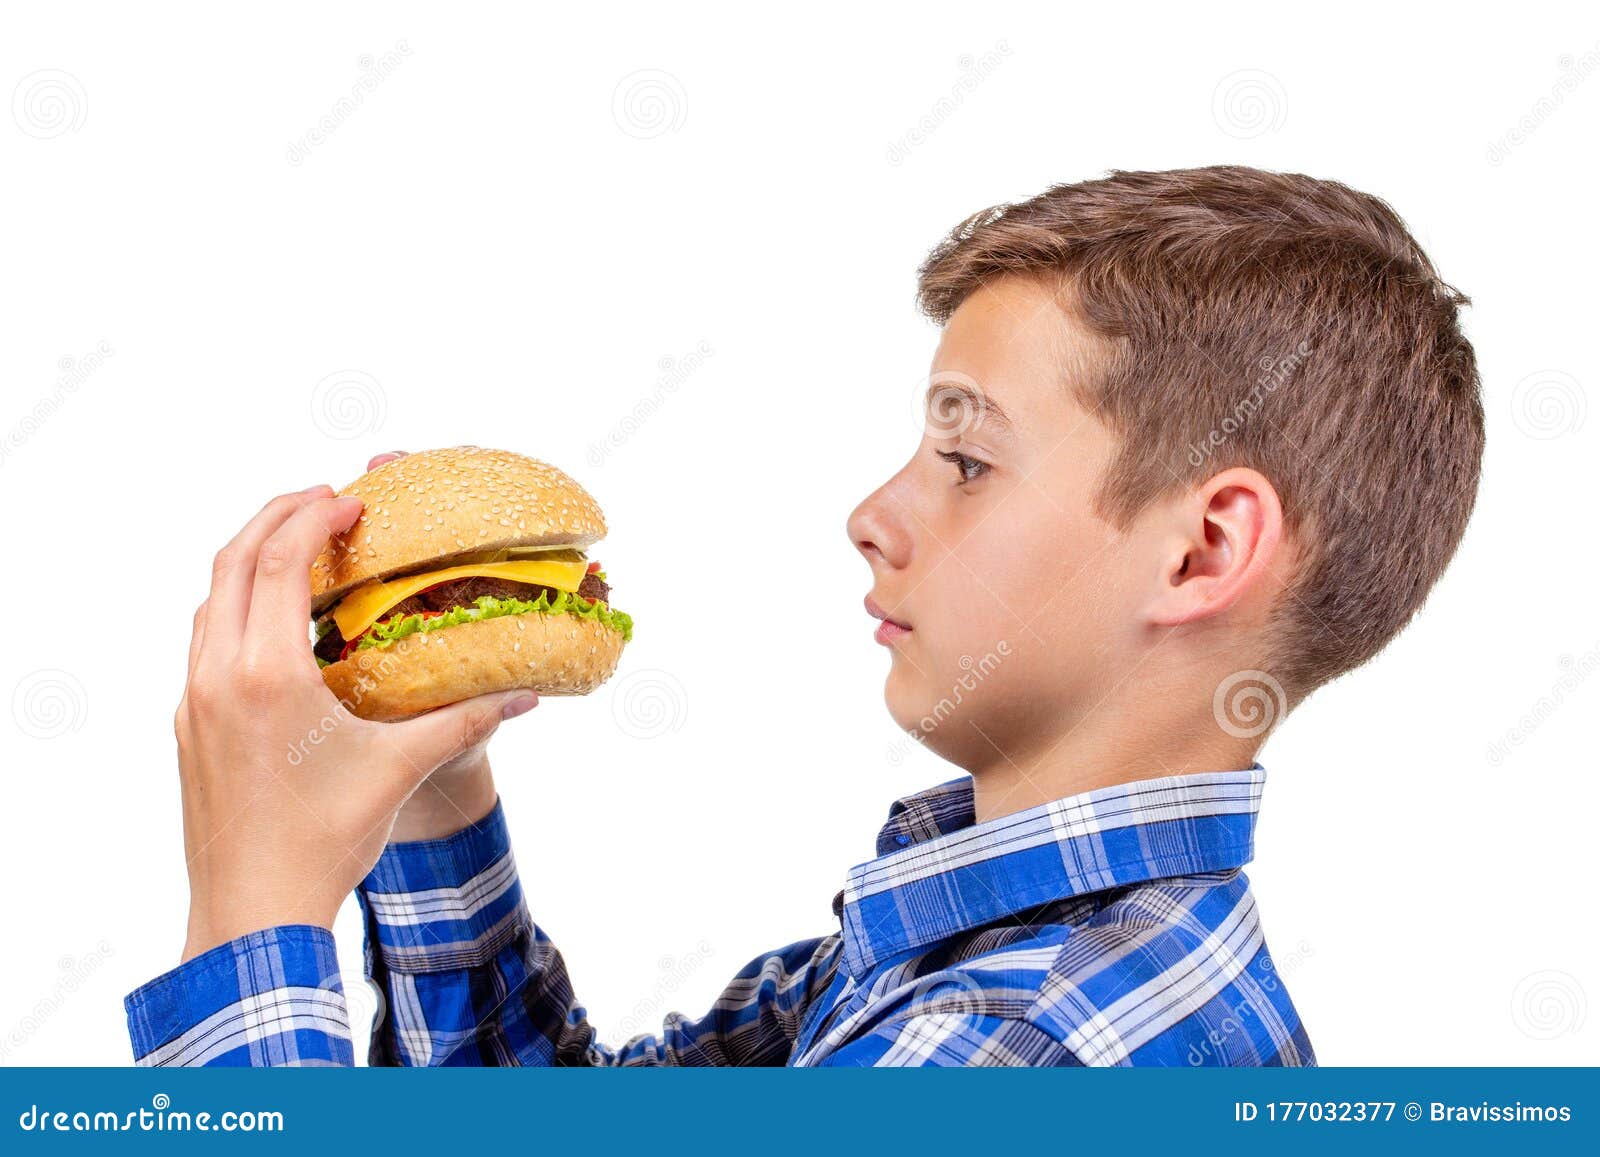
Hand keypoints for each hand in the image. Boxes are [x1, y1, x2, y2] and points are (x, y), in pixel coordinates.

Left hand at [174, 480, 537, 960]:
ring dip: (250, 559)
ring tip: (299, 546)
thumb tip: (528, 695)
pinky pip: (204, 641)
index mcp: (267, 674)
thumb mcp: (401, 770)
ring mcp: (195, 700)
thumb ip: (466, 720)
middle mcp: (218, 675)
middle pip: (231, 560)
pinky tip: (275, 624)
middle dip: (276, 516)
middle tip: (324, 500)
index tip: (352, 502)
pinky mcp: (189, 725)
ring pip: (209, 600)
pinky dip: (236, 607)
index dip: (313, 517)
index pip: (278, 560)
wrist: (253, 912)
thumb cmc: (325, 841)